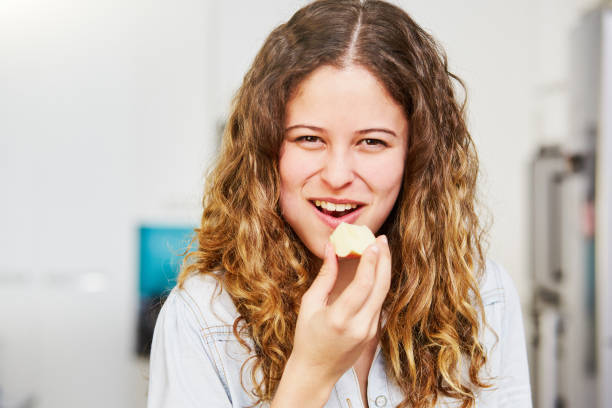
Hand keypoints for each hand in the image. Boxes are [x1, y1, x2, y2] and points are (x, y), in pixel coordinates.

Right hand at [290, 235, 390, 382]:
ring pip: (383, 294)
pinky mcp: (373, 333)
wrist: (316, 372)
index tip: (373, 242)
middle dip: (384, 260)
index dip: (371, 261)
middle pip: (381, 287)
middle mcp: (360, 326)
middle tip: (381, 239)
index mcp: (340, 319)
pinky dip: (379, 283)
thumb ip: (325, 276)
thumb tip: (331, 249)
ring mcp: (370, 331)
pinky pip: (379, 303)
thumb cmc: (307, 337)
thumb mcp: (309, 305)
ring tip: (380, 250)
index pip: (363, 285)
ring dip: (384, 269)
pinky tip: (375, 269)